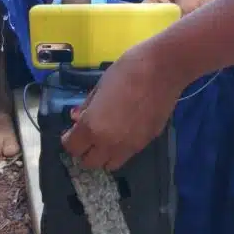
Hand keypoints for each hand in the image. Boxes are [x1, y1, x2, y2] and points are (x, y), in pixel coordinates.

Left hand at [61, 44, 181, 169]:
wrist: (163, 69)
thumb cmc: (127, 70)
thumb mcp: (100, 85)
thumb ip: (87, 106)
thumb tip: (77, 118)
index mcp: (93, 127)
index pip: (72, 148)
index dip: (69, 139)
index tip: (73, 130)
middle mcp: (109, 143)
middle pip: (90, 162)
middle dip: (85, 151)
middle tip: (89, 135)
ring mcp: (130, 146)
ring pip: (110, 165)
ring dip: (104, 155)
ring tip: (107, 137)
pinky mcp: (147, 142)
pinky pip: (128, 154)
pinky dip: (121, 148)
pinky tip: (125, 130)